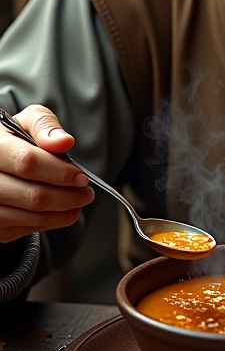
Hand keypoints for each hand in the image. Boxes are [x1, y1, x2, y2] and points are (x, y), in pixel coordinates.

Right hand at [0, 104, 93, 242]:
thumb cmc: (13, 139)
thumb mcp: (27, 122)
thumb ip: (45, 126)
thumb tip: (64, 142)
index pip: (28, 163)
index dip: (60, 172)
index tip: (81, 176)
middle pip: (33, 195)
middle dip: (68, 196)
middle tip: (86, 193)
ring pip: (32, 216)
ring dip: (63, 212)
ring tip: (79, 202)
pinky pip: (27, 229)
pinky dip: (51, 222)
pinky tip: (63, 212)